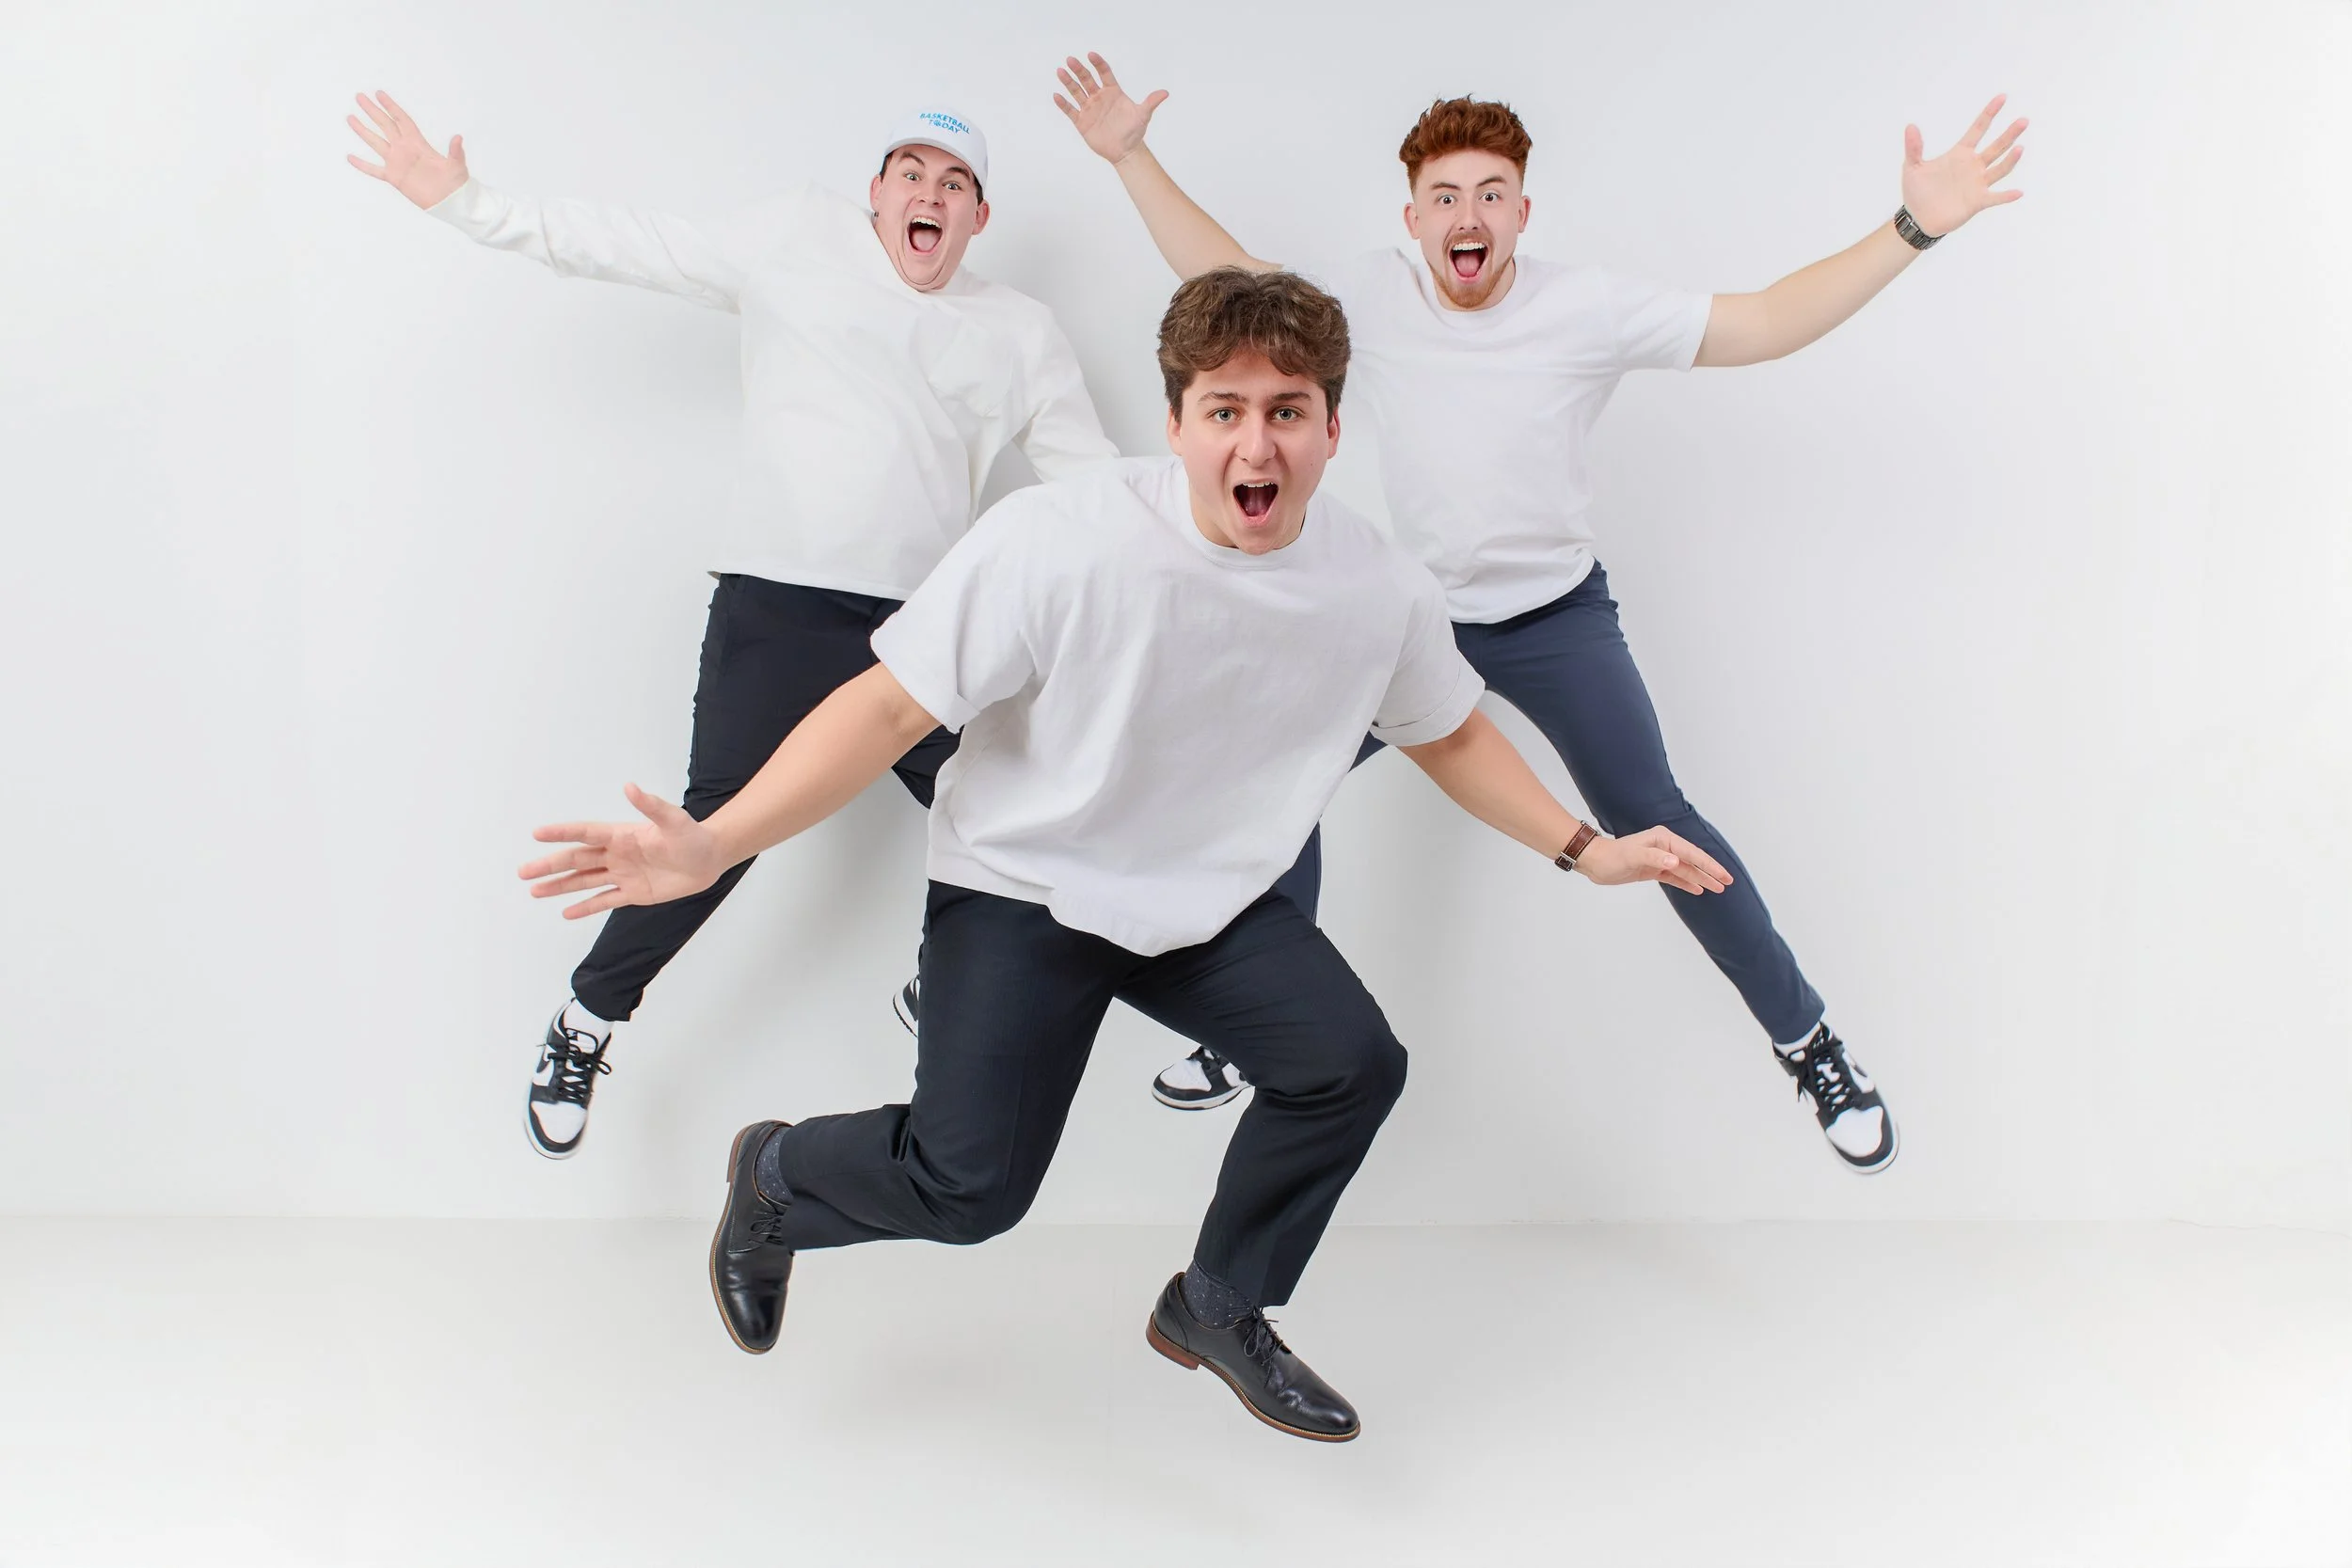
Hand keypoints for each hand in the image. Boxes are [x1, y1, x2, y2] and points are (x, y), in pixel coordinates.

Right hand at [346, 90, 468, 208]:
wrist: (450, 202)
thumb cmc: (456, 183)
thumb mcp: (457, 165)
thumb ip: (455, 151)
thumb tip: (458, 138)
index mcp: (418, 143)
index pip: (401, 120)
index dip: (391, 107)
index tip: (379, 94)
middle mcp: (405, 149)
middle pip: (385, 125)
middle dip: (373, 111)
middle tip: (360, 97)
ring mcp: (398, 163)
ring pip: (376, 143)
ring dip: (363, 131)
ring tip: (350, 118)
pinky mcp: (394, 178)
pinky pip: (374, 170)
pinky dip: (362, 164)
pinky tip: (350, 157)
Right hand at [519, 784, 729, 918]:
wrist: (710, 858)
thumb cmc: (692, 835)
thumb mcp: (673, 819)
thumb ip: (651, 805)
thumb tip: (630, 787)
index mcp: (622, 835)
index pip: (585, 833)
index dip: (562, 833)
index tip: (537, 834)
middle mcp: (616, 855)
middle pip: (577, 860)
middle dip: (550, 866)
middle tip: (524, 872)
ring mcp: (623, 875)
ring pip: (584, 881)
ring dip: (560, 886)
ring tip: (535, 891)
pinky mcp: (634, 893)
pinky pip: (605, 901)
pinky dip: (586, 907)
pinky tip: (566, 912)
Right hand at [1052, 52, 1166, 164]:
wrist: (1125, 151)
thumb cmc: (1135, 131)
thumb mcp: (1143, 115)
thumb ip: (1151, 102)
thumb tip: (1165, 93)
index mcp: (1113, 92)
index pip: (1104, 73)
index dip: (1098, 64)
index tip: (1091, 55)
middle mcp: (1099, 97)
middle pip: (1087, 79)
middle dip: (1079, 69)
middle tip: (1071, 60)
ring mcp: (1089, 108)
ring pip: (1076, 92)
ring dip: (1068, 82)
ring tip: (1060, 71)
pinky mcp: (1082, 122)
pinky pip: (1070, 111)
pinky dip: (1063, 104)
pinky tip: (1056, 95)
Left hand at [1576, 827, 1732, 895]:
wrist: (1594, 862)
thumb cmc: (1611, 857)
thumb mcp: (1632, 856)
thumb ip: (1655, 858)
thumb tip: (1676, 862)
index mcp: (1663, 839)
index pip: (1691, 853)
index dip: (1709, 865)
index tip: (1723, 875)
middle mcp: (1664, 847)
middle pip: (1693, 861)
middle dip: (1710, 871)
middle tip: (1727, 883)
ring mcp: (1660, 859)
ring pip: (1686, 870)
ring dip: (1701, 879)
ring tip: (1718, 889)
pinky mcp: (1653, 870)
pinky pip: (1675, 877)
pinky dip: (1687, 883)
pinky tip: (1699, 889)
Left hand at [1900, 94, 2026, 236]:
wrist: (1919, 218)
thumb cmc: (1917, 192)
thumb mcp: (1912, 167)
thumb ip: (1914, 147)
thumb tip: (1910, 126)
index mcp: (1960, 154)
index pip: (1978, 129)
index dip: (1989, 113)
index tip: (2002, 97)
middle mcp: (1973, 166)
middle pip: (1996, 146)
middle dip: (2009, 134)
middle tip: (2023, 120)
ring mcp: (1977, 183)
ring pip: (1999, 169)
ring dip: (2010, 160)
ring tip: (2020, 148)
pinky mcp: (1977, 201)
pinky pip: (1995, 197)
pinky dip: (2006, 196)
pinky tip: (2018, 193)